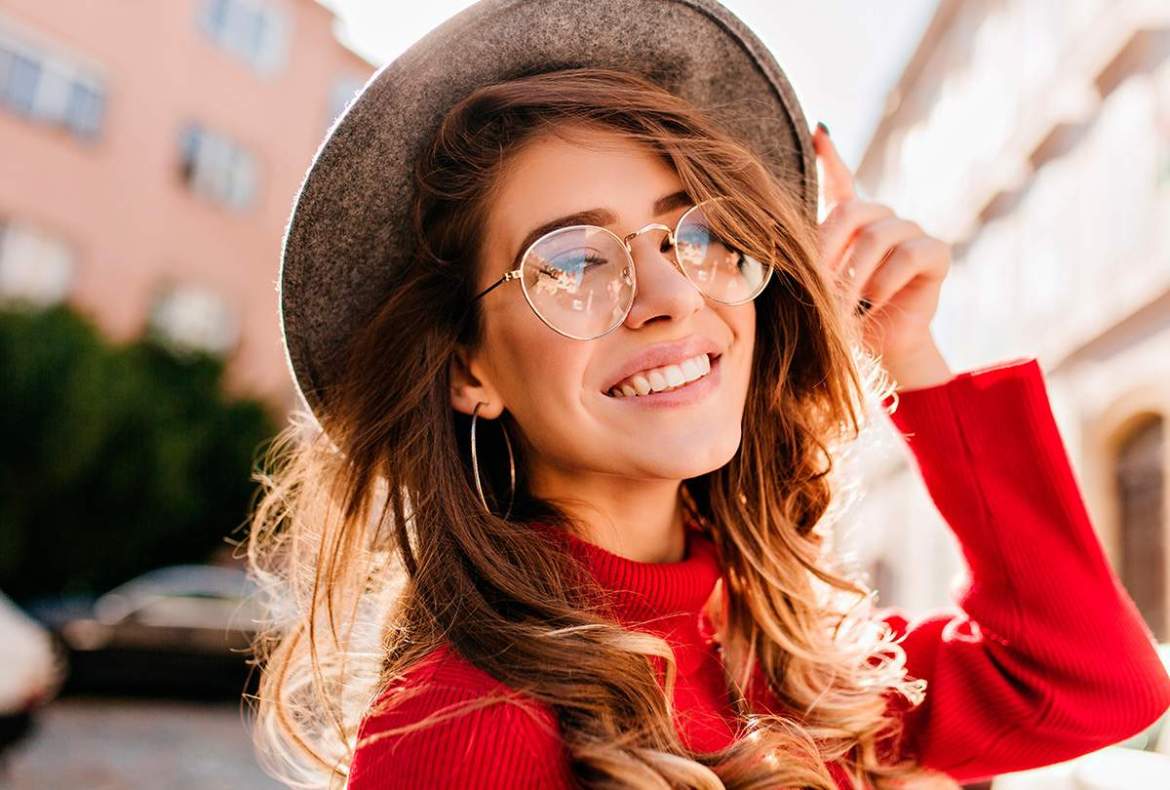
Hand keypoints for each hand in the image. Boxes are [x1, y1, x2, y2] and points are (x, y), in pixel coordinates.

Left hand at [812, 123, 953, 390]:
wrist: (880, 351)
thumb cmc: (843, 319)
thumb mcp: (816, 288)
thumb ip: (803, 256)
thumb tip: (773, 222)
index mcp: (850, 223)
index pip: (840, 182)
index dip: (830, 157)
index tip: (816, 133)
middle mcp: (882, 219)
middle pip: (850, 213)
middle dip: (828, 253)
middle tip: (818, 288)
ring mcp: (911, 232)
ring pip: (877, 238)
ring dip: (855, 278)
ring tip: (846, 306)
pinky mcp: (936, 253)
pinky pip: (908, 255)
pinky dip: (886, 282)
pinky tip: (876, 301)